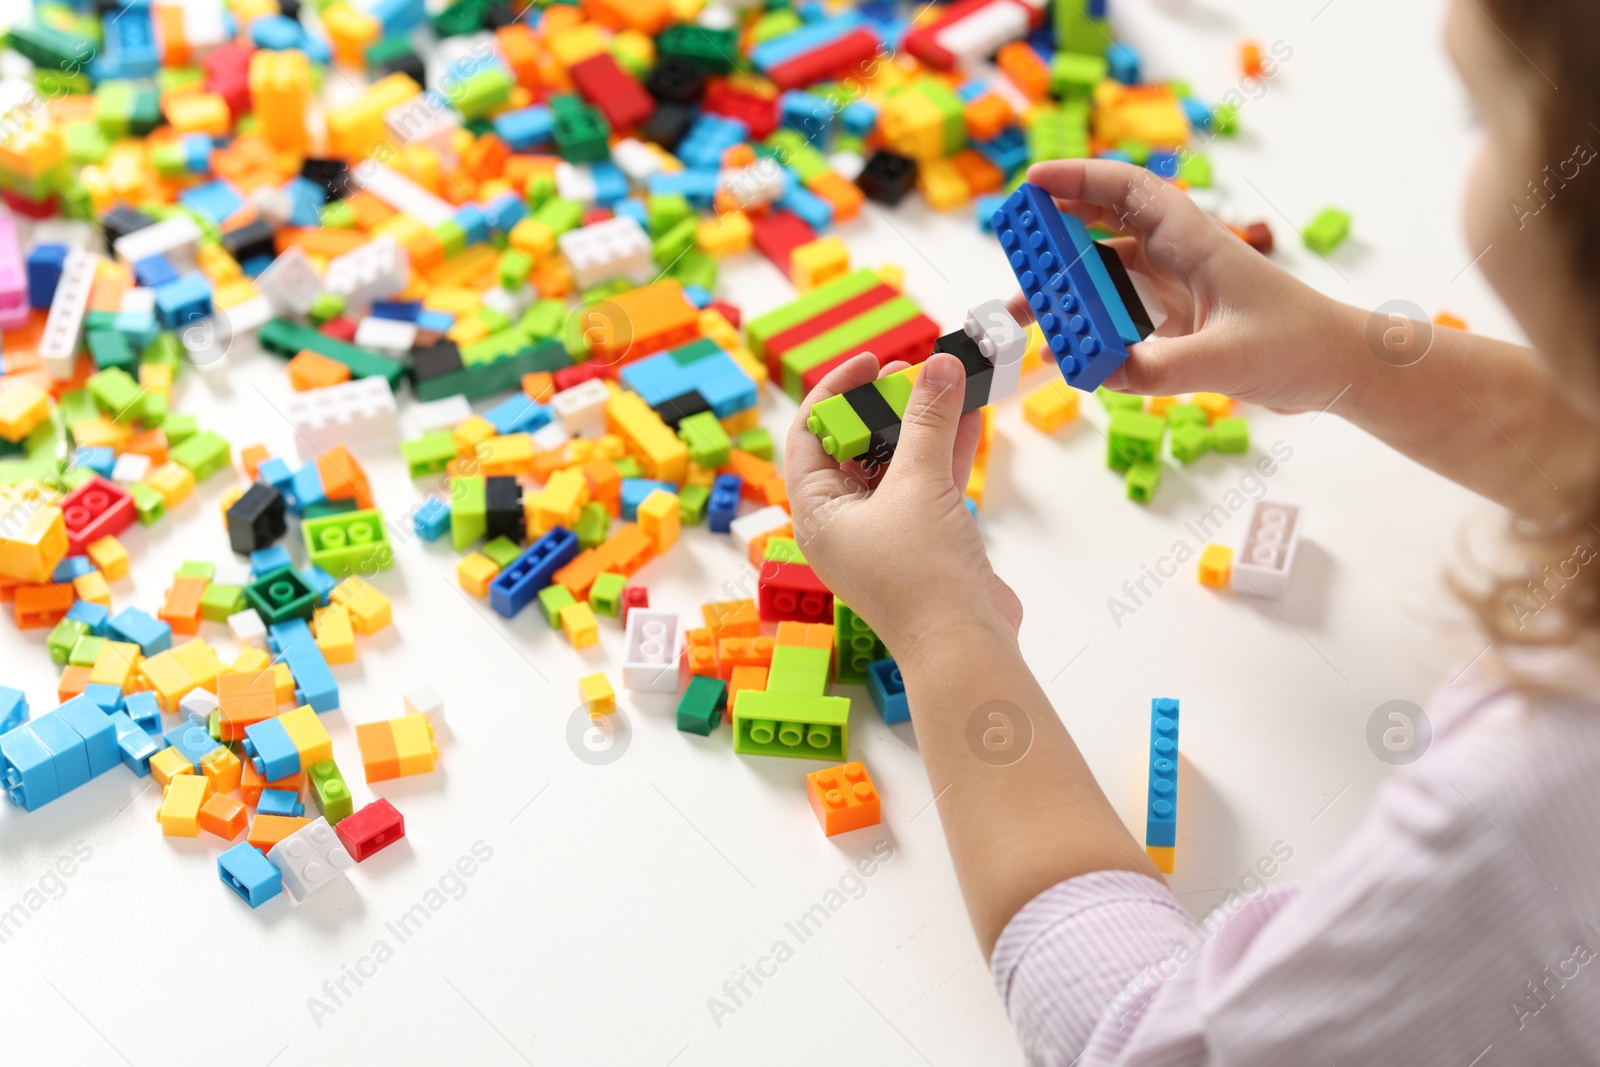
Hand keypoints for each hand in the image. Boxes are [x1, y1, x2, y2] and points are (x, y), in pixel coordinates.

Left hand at [785, 352, 1022, 658]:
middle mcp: (845, 524)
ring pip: (898, 463)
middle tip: (912, 371)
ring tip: (946, 382)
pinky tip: (970, 414)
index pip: (809, 437)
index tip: (870, 362)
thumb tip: (939, 365)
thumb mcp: (919, 484)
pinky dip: (947, 451)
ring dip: (922, 424)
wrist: (965, 647)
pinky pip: (929, 484)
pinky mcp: (925, 541)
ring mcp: (886, 534)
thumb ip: (928, 420)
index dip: (835, 392)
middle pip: (855, 446)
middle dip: (885, 405)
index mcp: (818, 514)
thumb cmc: (923, 579)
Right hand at [1007, 159, 1365, 413]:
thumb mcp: (1224, 359)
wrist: (1339, 366)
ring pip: (1105, 275)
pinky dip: (1089, 326)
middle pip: (1102, 228)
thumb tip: (1095, 373)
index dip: (1077, 178)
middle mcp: (1178, 257)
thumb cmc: (1299, 344)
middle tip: (1012, 253)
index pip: (1126, 191)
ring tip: (1024, 313)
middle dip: (1052, 237)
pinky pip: (1119, 315)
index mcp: (1193, 241)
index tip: (1030, 184)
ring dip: (1064, 290)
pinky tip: (1068, 350)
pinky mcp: (1178, 321)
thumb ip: (1157, 368)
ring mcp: (1176, 288)